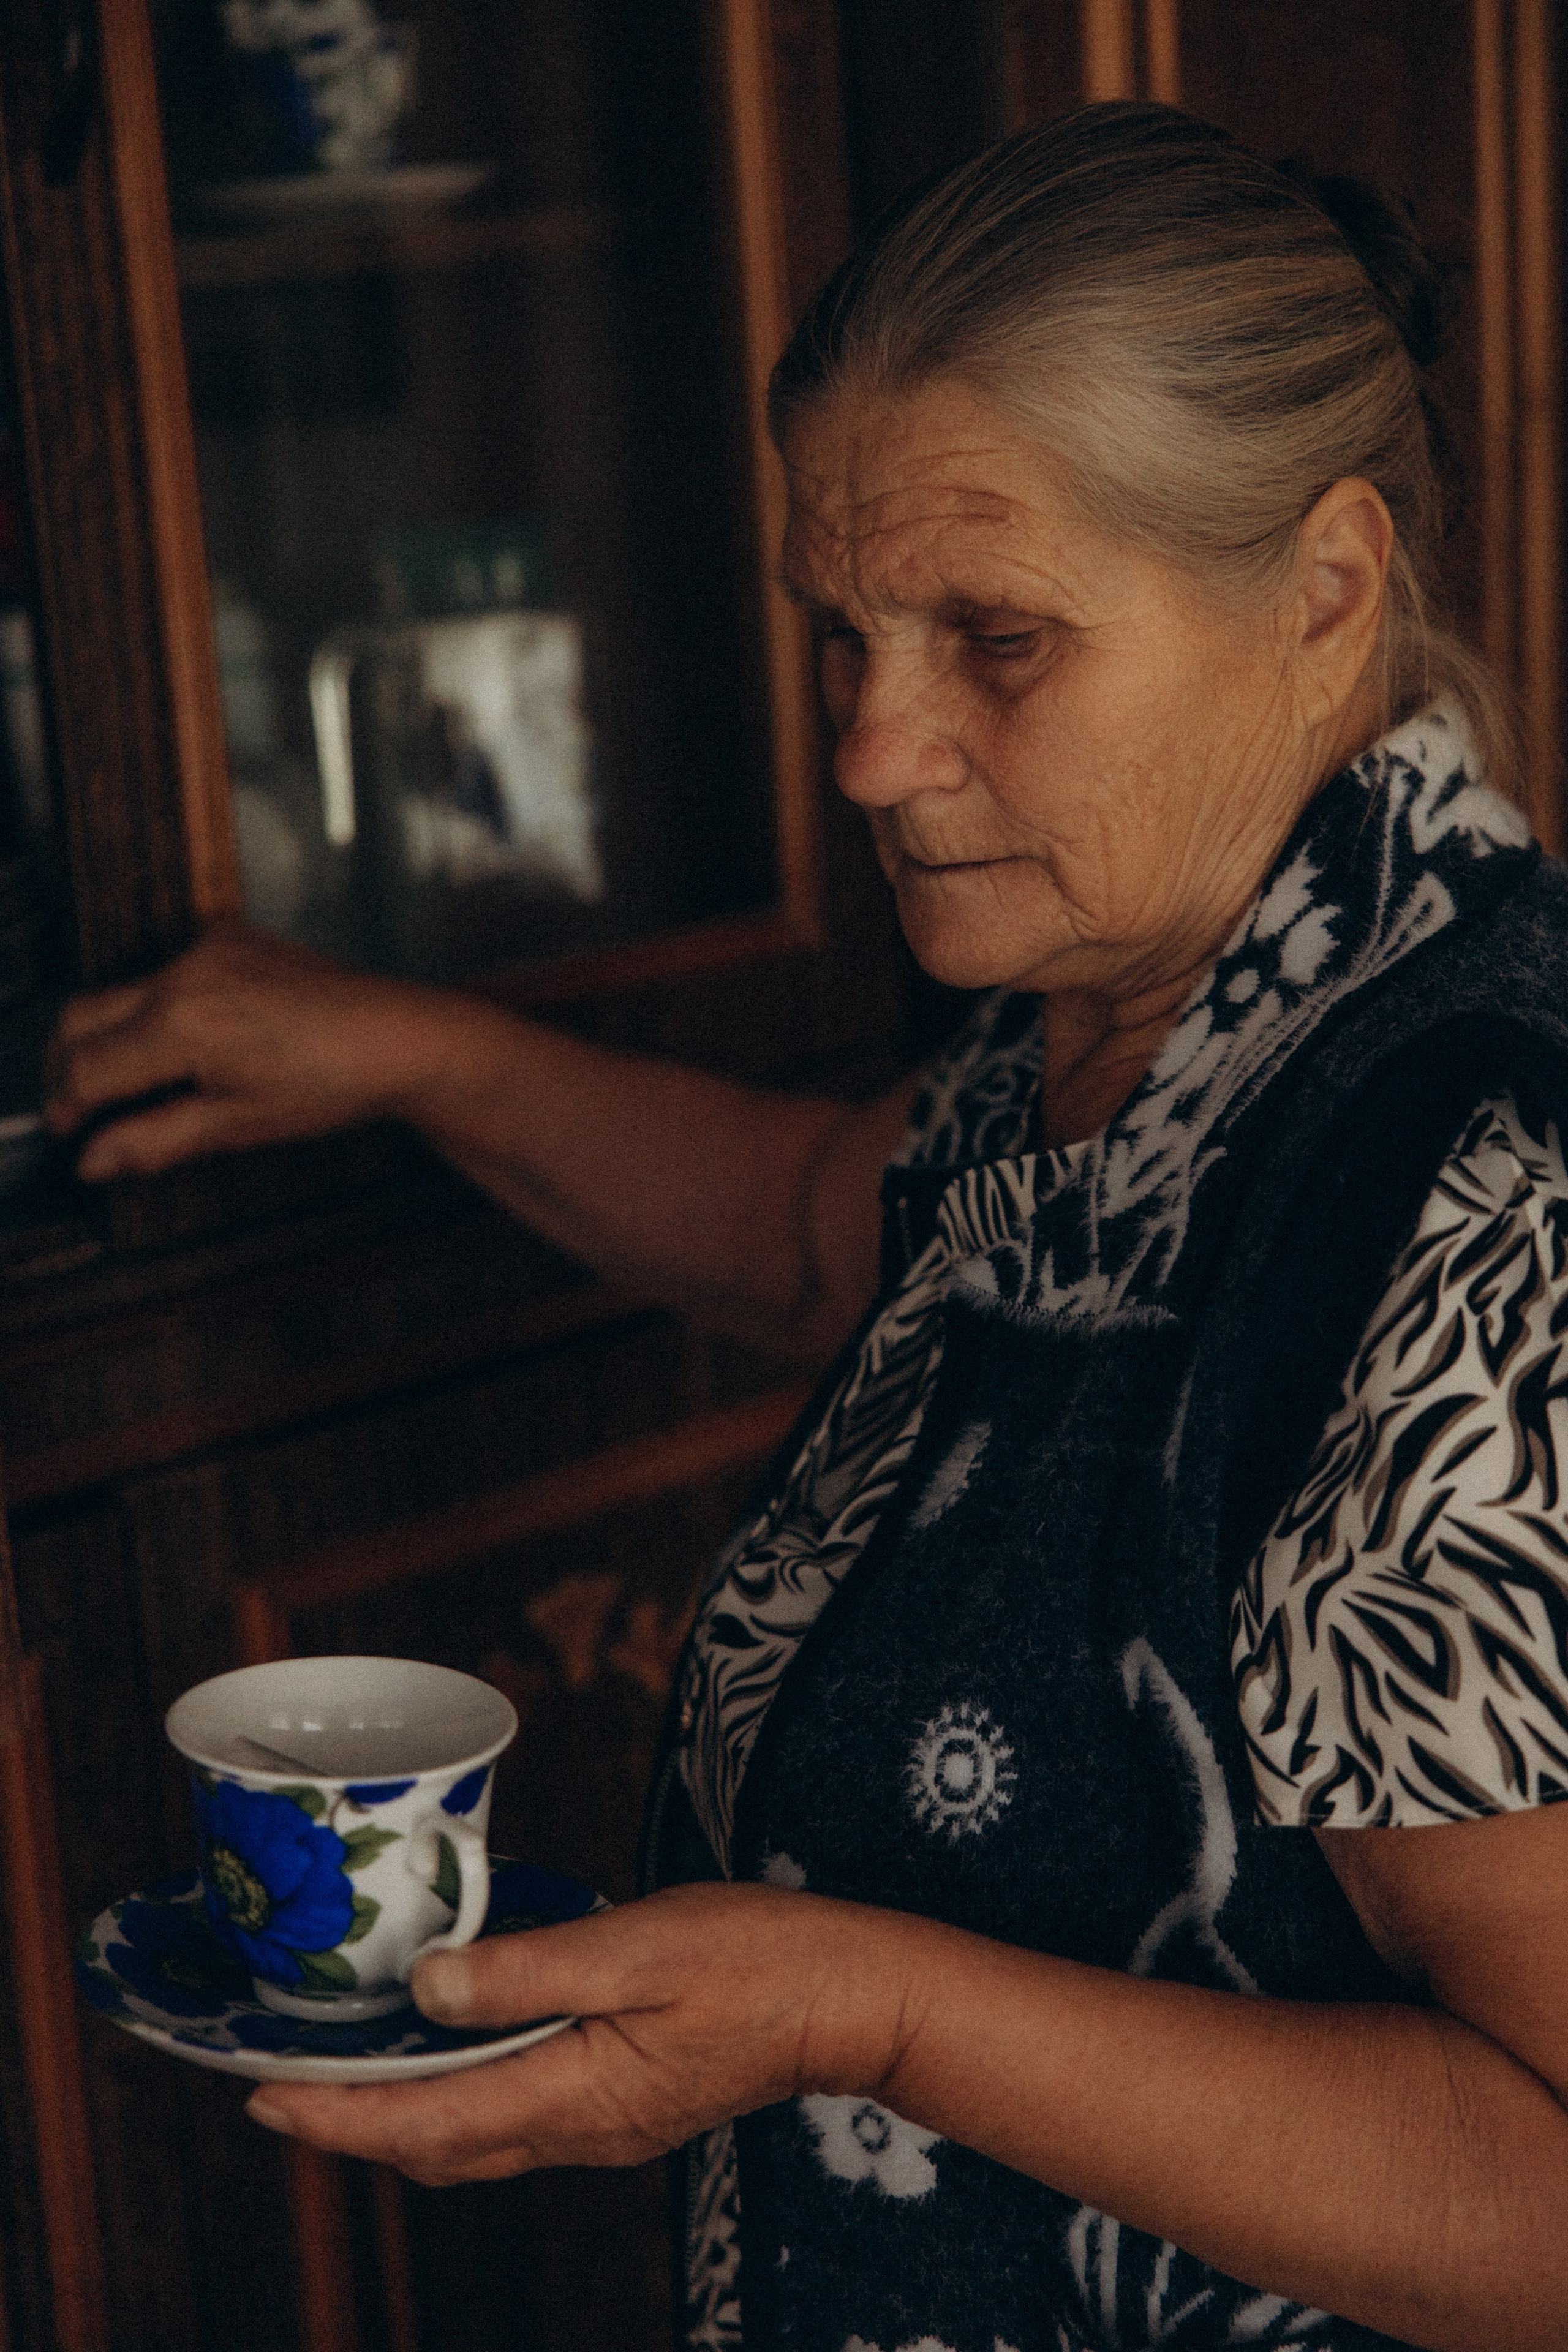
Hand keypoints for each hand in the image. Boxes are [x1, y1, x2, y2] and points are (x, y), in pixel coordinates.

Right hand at [43, 922, 468, 1178]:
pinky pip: (164, 974)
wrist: (401, 1037)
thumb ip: (153, 1140)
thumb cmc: (334, 1083)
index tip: (68, 1135)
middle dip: (67, 1067)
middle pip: (82, 1017)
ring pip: (120, 993)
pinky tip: (182, 1051)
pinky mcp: (229, 938)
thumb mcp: (238, 1125)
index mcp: (183, 1023)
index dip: (68, 1107)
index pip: (87, 1067)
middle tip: (77, 1112)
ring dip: (111, 1038)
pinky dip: (154, 1012)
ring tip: (135, 1089)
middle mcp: (186, 972)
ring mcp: (208, 948)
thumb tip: (92, 1161)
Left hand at [242, 1882, 923, 2184]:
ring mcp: (606, 2124)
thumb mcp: (638, 1946)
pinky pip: (516, 2116)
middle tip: (279, 2087)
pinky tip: (451, 2048)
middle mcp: (580, 2128)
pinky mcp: (626, 2103)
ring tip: (345, 2071)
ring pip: (474, 2140)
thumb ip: (528, 1971)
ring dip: (401, 2116)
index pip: (425, 2124)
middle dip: (350, 2126)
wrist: (849, 1995)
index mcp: (575, 2095)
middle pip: (437, 2148)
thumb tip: (427, 1985)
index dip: (335, 2116)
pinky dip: (459, 2096)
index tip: (261, 2097)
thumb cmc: (754, 1958)